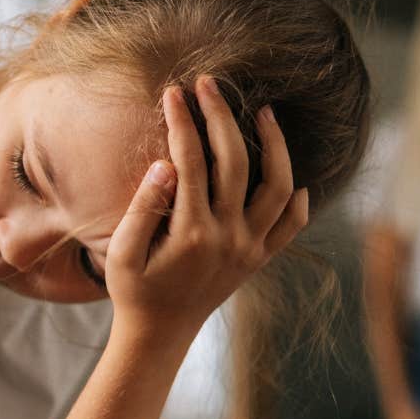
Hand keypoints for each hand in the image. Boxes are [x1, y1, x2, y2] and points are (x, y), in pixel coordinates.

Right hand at [105, 76, 308, 346]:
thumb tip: (165, 164)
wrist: (161, 334)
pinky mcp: (260, 259)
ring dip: (275, 146)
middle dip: (221, 116)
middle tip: (209, 84)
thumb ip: (142, 208)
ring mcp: (250, 249)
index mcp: (191, 233)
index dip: (182, 122)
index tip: (174, 92)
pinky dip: (297, 200)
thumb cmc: (135, 290)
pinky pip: (291, 227)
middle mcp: (228, 238)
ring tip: (264, 112)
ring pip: (277, 188)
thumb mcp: (122, 254)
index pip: (191, 161)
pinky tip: (292, 176)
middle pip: (235, 162)